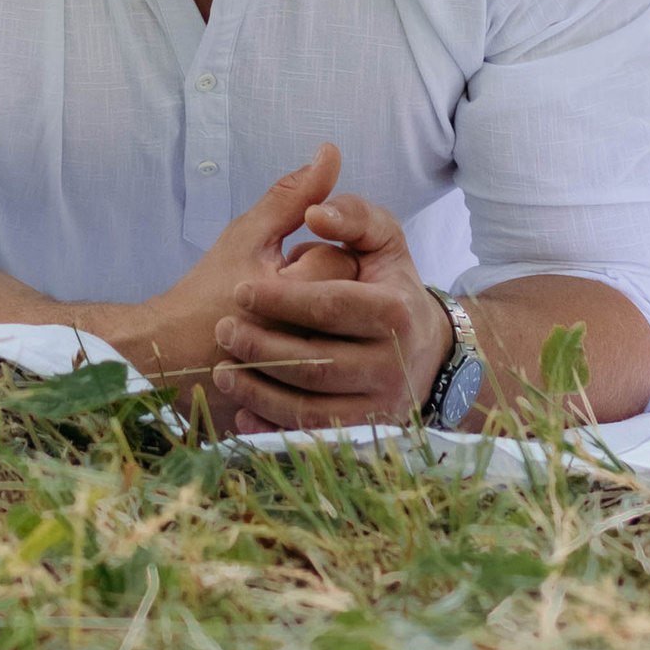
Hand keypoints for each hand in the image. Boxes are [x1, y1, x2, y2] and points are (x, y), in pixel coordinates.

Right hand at [105, 144, 350, 382]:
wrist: (169, 358)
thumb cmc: (205, 292)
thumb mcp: (246, 236)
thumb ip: (293, 195)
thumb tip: (330, 153)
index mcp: (293, 291)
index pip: (341, 261)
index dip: (316, 257)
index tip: (289, 264)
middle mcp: (305, 337)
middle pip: (347, 303)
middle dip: (323, 292)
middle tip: (290, 294)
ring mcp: (304, 378)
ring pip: (343, 340)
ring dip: (323, 327)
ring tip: (291, 324)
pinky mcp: (301, 406)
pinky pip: (333, 378)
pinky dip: (318, 362)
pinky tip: (294, 353)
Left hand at [204, 177, 449, 435]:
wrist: (426, 350)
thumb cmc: (389, 284)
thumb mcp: (381, 239)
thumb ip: (351, 215)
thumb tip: (316, 212)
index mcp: (394, 310)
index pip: (330, 306)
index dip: (282, 299)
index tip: (241, 290)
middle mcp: (392, 364)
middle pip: (317, 362)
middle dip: (262, 348)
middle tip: (223, 330)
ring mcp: (380, 404)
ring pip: (312, 406)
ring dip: (260, 391)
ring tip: (223, 370)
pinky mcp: (365, 432)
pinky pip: (314, 437)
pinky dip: (275, 428)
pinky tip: (243, 411)